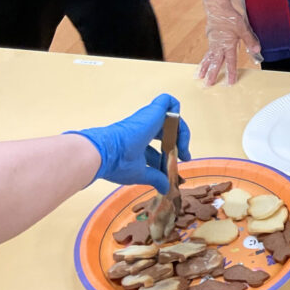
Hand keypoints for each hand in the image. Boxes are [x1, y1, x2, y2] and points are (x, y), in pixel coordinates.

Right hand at [66, 94, 191, 192]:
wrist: (106, 153)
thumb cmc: (118, 164)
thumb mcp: (140, 173)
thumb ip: (155, 178)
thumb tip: (165, 188)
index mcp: (138, 142)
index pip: (158, 146)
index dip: (169, 155)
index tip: (177, 165)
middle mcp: (143, 129)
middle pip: (167, 133)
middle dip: (179, 144)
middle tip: (184, 157)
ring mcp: (148, 119)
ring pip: (172, 119)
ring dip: (182, 134)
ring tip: (183, 150)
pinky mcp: (153, 111)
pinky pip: (168, 101)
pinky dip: (176, 109)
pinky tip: (178, 127)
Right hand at [197, 0, 261, 85]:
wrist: (217, 7)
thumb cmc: (230, 17)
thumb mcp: (243, 28)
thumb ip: (250, 40)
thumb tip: (257, 50)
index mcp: (228, 45)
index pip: (231, 62)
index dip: (231, 73)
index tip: (229, 82)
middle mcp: (219, 46)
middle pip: (215, 63)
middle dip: (212, 75)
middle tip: (207, 85)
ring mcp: (213, 42)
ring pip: (209, 58)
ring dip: (205, 68)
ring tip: (199, 76)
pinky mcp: (210, 37)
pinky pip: (207, 50)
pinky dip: (205, 58)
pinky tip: (204, 61)